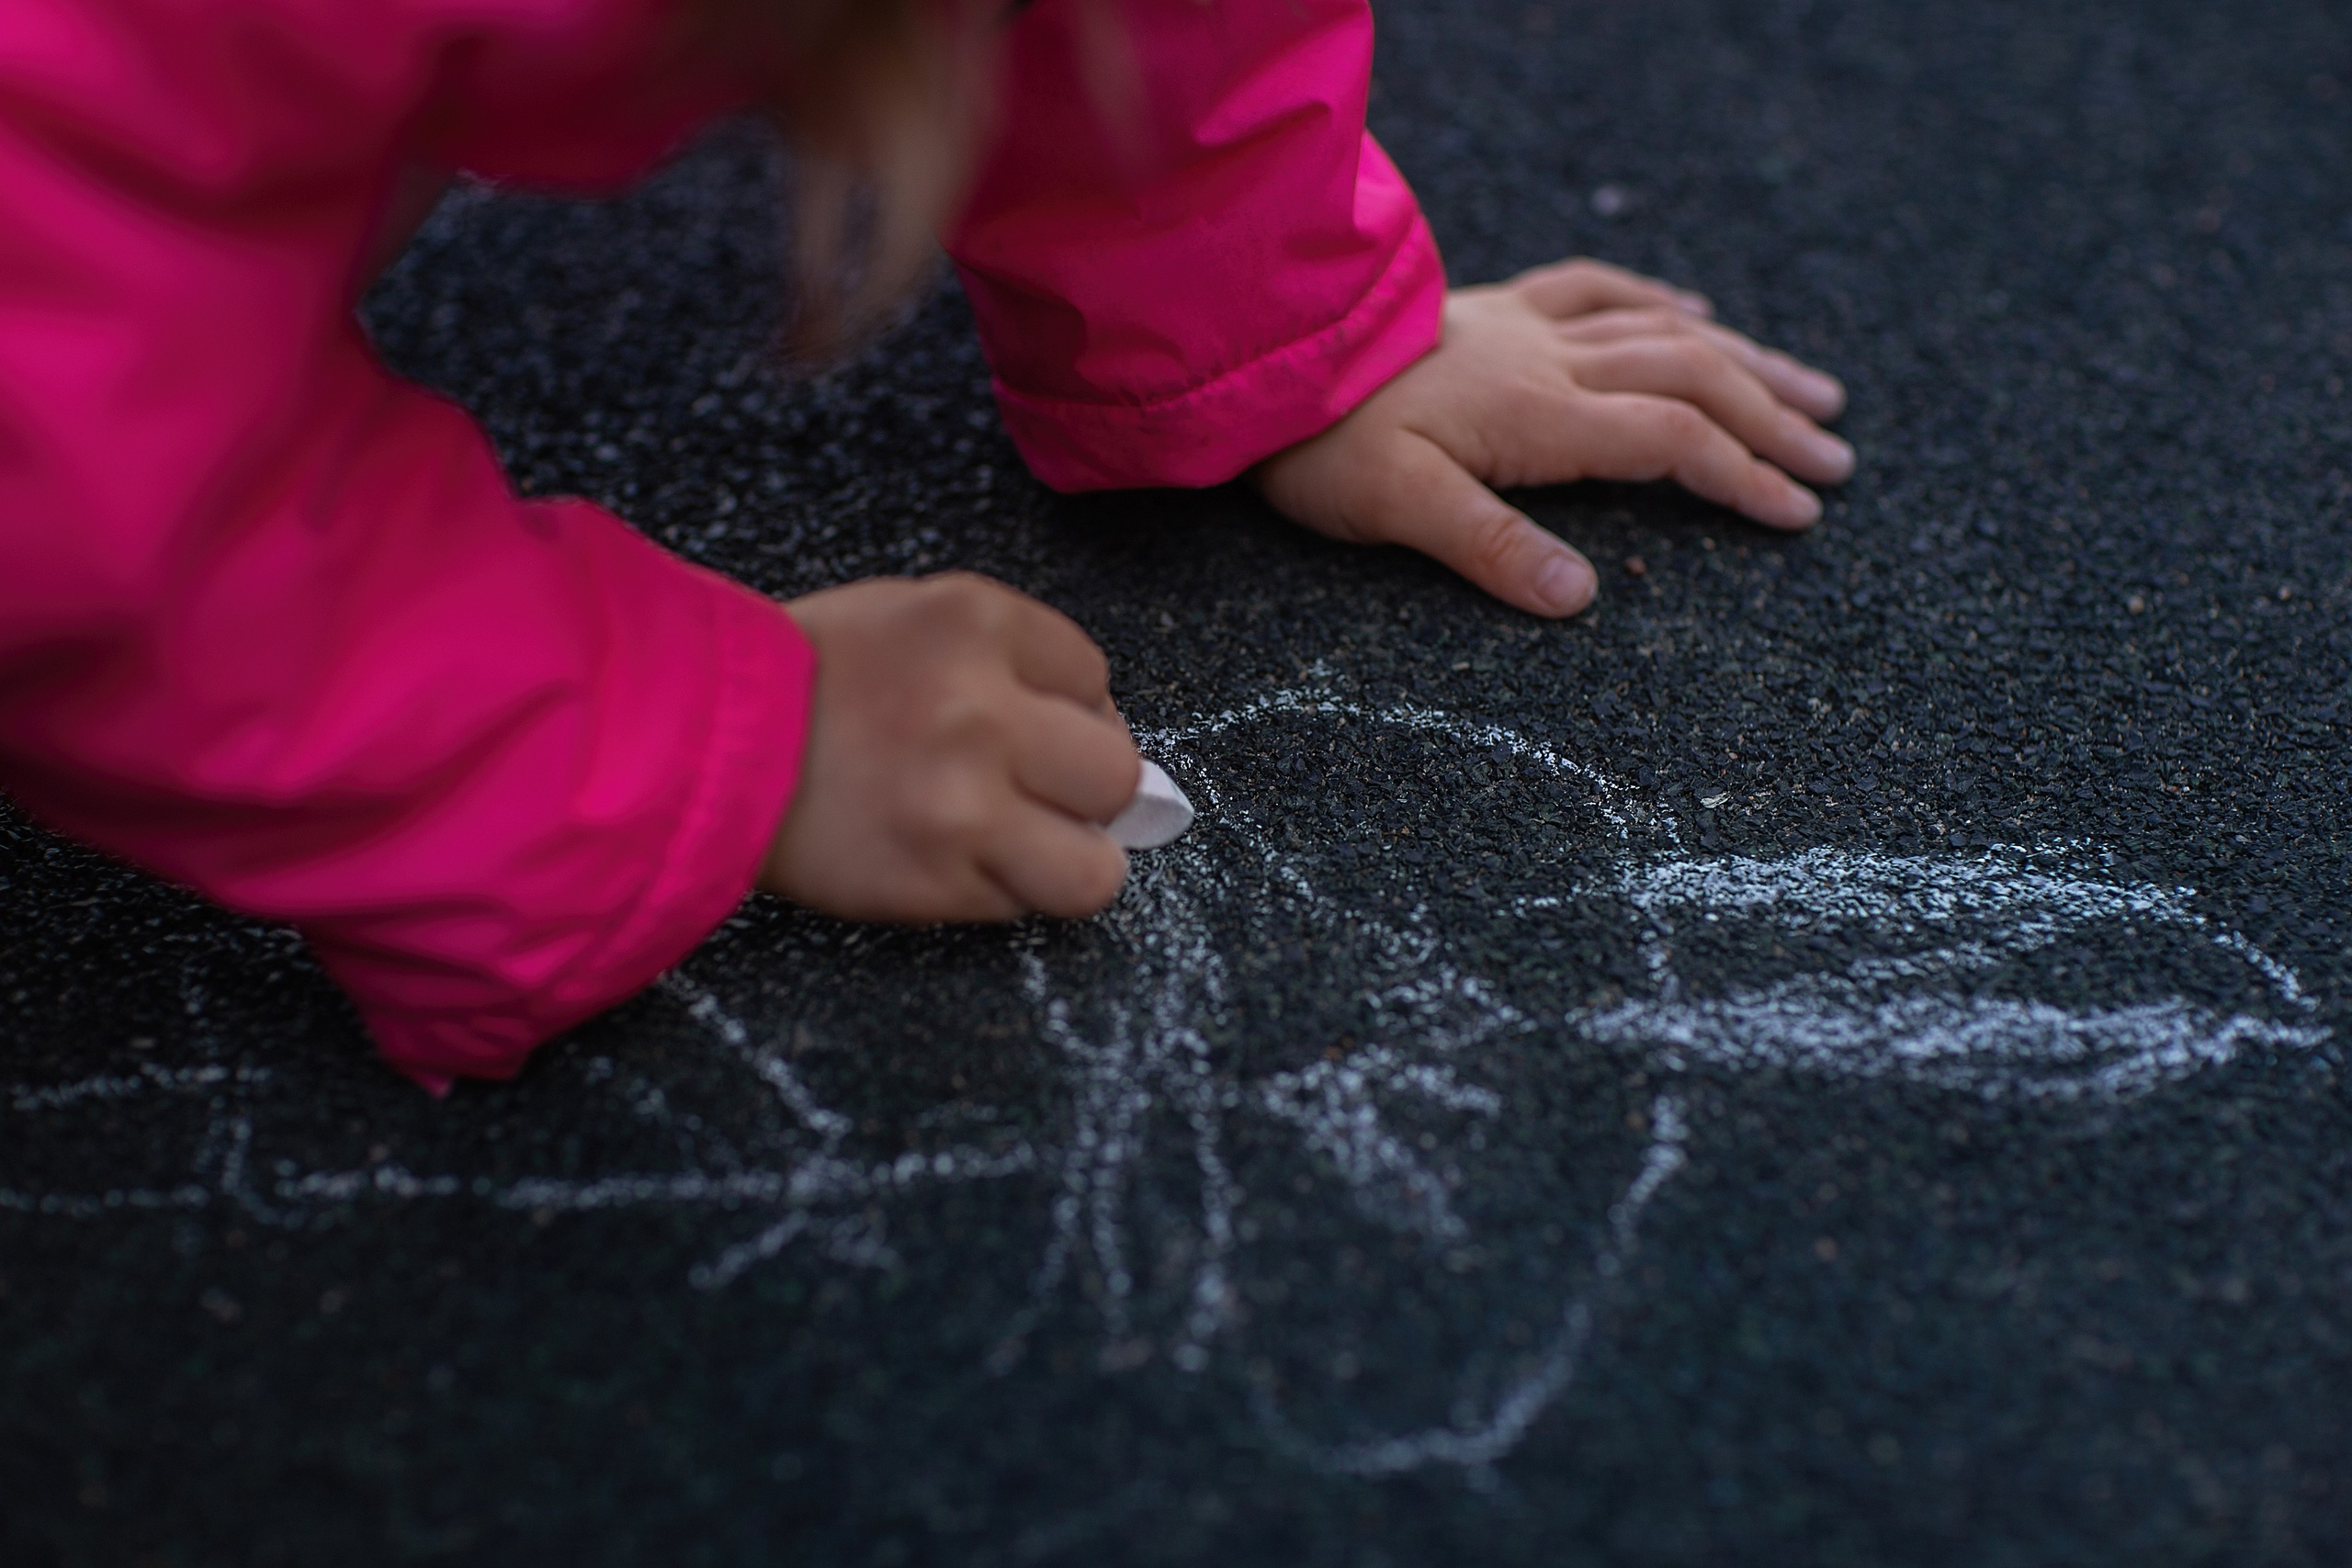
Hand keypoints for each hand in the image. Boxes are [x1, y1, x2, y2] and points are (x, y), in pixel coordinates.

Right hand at [762, 573, 1138, 921]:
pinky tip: (953, 862)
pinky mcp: (935, 880)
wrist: (691, 740)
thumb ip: (1004, 657)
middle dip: (1087, 789)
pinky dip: (1002, 892)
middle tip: (1039, 791)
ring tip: (1022, 845)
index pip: (1094, 679)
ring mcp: (963, 803)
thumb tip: (1091, 723)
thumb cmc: (797, 678)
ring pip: (1096, 868)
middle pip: (1117, 774)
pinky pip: (1023, 905)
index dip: (1071, 712)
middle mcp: (981, 710)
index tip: (1032, 728)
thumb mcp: (908, 615)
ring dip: (1071, 862)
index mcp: (976, 622)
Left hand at [1252, 258, 1852, 616]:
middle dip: (1772, 418)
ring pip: (1663, 329)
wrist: (1260, 356)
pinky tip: (1697, 314)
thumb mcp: (1395, 509)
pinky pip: (1598, 289)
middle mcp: (1547, 359)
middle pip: (1693, 376)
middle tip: (1837, 461)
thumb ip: (1490, 548)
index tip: (1801, 513)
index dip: (1743, 476)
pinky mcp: (1493, 311)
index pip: (1671, 439)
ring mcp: (1524, 327)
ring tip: (1814, 391)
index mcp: (1536, 414)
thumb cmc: (1319, 445)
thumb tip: (1579, 599)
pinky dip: (1660, 302)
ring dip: (1745, 360)